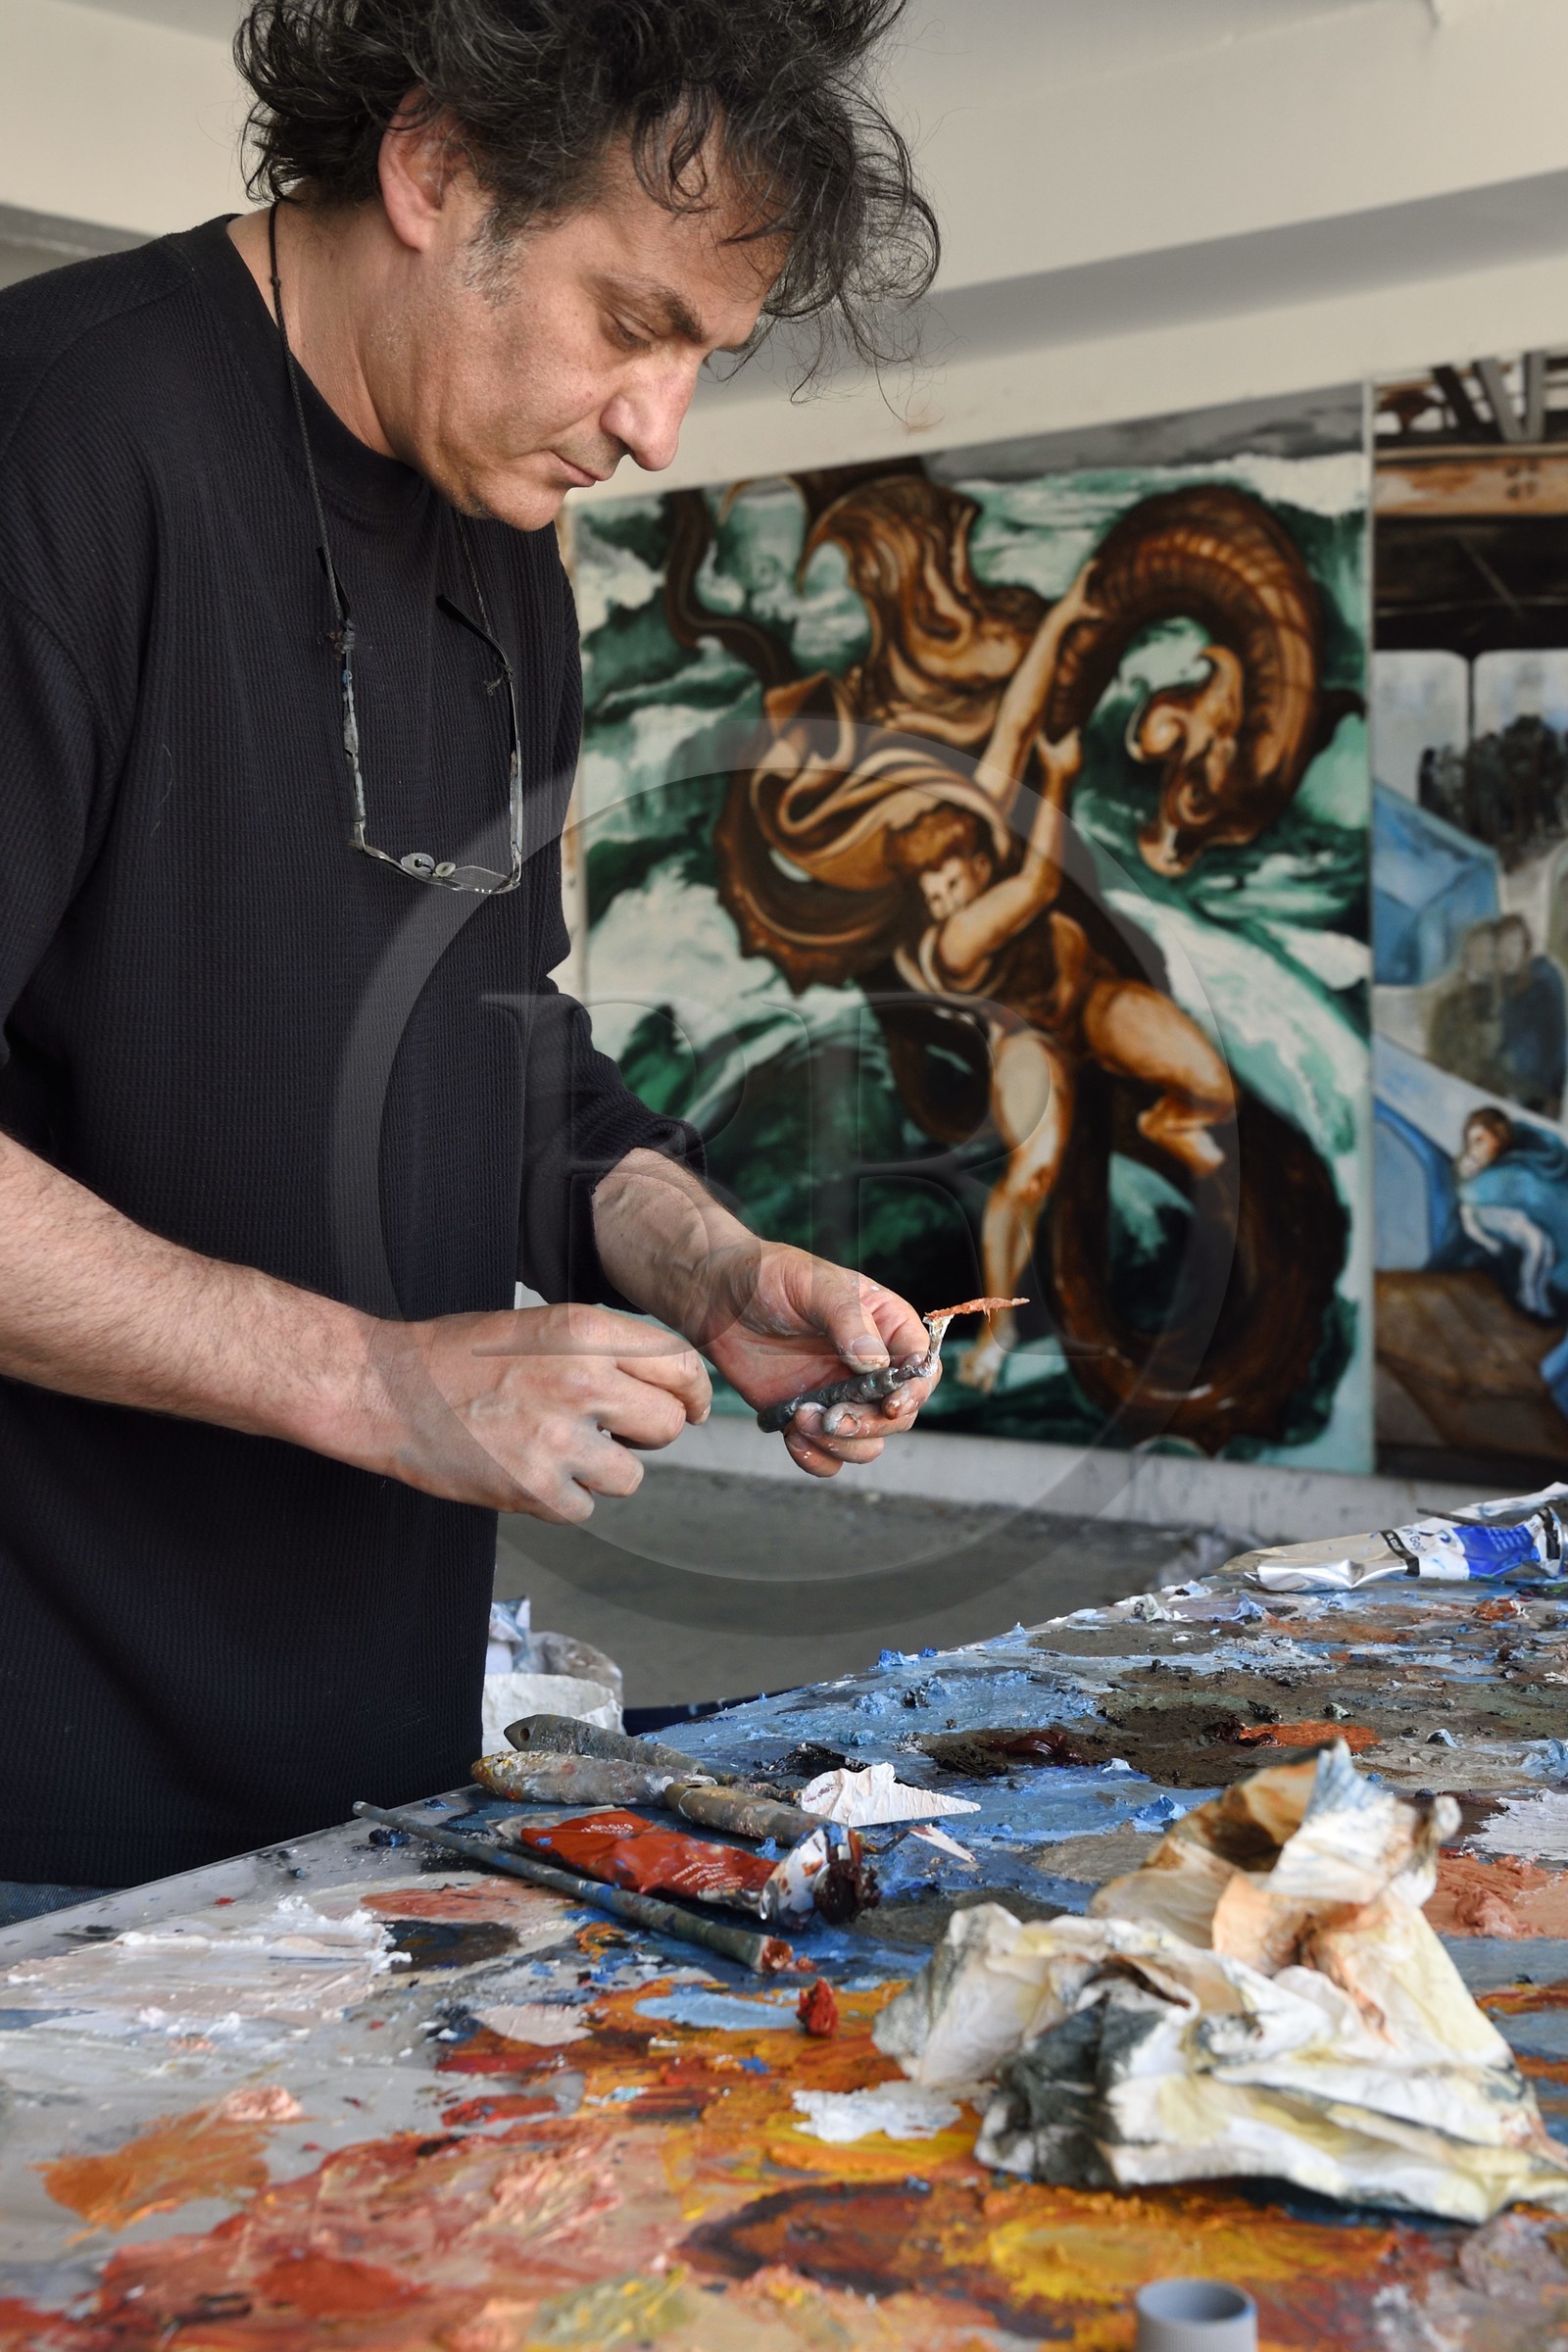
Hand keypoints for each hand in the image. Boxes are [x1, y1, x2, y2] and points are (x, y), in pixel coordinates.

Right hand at [354, 1302, 709, 1523]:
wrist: (388, 1391)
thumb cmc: (460, 1355)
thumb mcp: (541, 1325)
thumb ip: (605, 1349)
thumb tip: (669, 1382)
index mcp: (586, 1332)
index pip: (681, 1365)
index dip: (692, 1393)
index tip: (690, 1407)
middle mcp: (581, 1381)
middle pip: (670, 1425)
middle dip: (650, 1433)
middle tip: (615, 1431)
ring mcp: (557, 1438)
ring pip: (632, 1475)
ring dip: (604, 1470)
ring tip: (559, 1449)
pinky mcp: (533, 1488)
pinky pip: (585, 1508)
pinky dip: (563, 1498)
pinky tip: (531, 1471)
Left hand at [699, 1240, 939, 1478]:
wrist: (716, 1296)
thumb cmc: (769, 1276)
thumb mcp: (813, 1284)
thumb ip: (847, 1318)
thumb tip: (873, 1360)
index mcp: (886, 1325)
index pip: (920, 1366)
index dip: (914, 1390)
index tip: (889, 1403)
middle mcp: (871, 1366)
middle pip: (899, 1414)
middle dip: (870, 1424)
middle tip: (833, 1418)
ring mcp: (840, 1395)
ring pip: (868, 1442)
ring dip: (842, 1444)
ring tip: (802, 1422)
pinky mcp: (808, 1416)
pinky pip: (828, 1455)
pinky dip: (816, 1458)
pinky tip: (791, 1438)